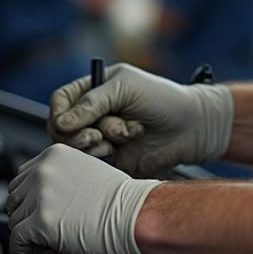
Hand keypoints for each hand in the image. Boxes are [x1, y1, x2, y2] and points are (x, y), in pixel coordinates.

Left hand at [6, 142, 160, 253]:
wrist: (138, 215)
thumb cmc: (124, 201)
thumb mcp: (87, 174)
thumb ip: (60, 180)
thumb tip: (40, 202)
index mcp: (55, 155)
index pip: (22, 179)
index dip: (31, 202)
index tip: (43, 214)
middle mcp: (43, 170)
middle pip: (14, 202)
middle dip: (28, 220)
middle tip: (51, 233)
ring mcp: (40, 195)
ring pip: (14, 224)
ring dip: (32, 240)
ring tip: (58, 245)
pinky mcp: (40, 222)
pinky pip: (17, 244)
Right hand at [47, 63, 232, 176]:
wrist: (193, 127)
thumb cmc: (163, 98)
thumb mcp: (126, 88)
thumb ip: (92, 102)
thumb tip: (61, 123)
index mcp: (95, 91)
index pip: (61, 102)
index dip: (60, 113)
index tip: (69, 122)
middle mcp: (95, 115)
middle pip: (62, 129)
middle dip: (79, 132)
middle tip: (99, 133)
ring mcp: (102, 139)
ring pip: (77, 148)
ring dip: (99, 141)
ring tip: (126, 133)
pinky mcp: (112, 161)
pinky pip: (93, 165)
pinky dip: (104, 158)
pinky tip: (124, 147)